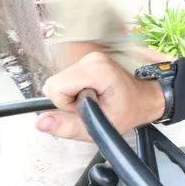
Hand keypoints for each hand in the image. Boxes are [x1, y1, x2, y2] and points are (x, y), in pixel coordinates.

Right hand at [35, 52, 165, 141]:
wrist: (144, 99)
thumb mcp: (99, 128)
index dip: (66, 104)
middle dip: (67, 100)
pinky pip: (66, 78)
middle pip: (55, 83)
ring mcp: (90, 58)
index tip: (85, 108)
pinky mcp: (88, 60)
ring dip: (71, 95)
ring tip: (93, 100)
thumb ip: (68, 127)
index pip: (56, 87)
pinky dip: (74, 90)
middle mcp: (92, 59)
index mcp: (98, 71)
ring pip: (59, 81)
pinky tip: (92, 93)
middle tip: (89, 105)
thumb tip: (41, 122)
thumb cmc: (127, 112)